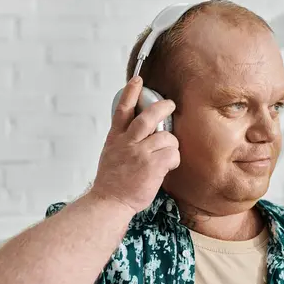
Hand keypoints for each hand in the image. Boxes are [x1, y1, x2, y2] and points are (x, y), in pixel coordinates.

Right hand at [89, 76, 179, 212]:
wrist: (109, 202)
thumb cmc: (112, 182)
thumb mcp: (111, 154)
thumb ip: (124, 141)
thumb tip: (139, 132)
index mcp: (116, 138)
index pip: (122, 109)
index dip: (131, 92)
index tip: (138, 80)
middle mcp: (128, 142)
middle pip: (148, 116)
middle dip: (163, 107)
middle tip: (170, 105)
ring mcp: (140, 153)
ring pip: (167, 137)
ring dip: (171, 146)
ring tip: (165, 156)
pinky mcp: (152, 165)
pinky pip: (173, 154)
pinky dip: (174, 160)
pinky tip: (167, 167)